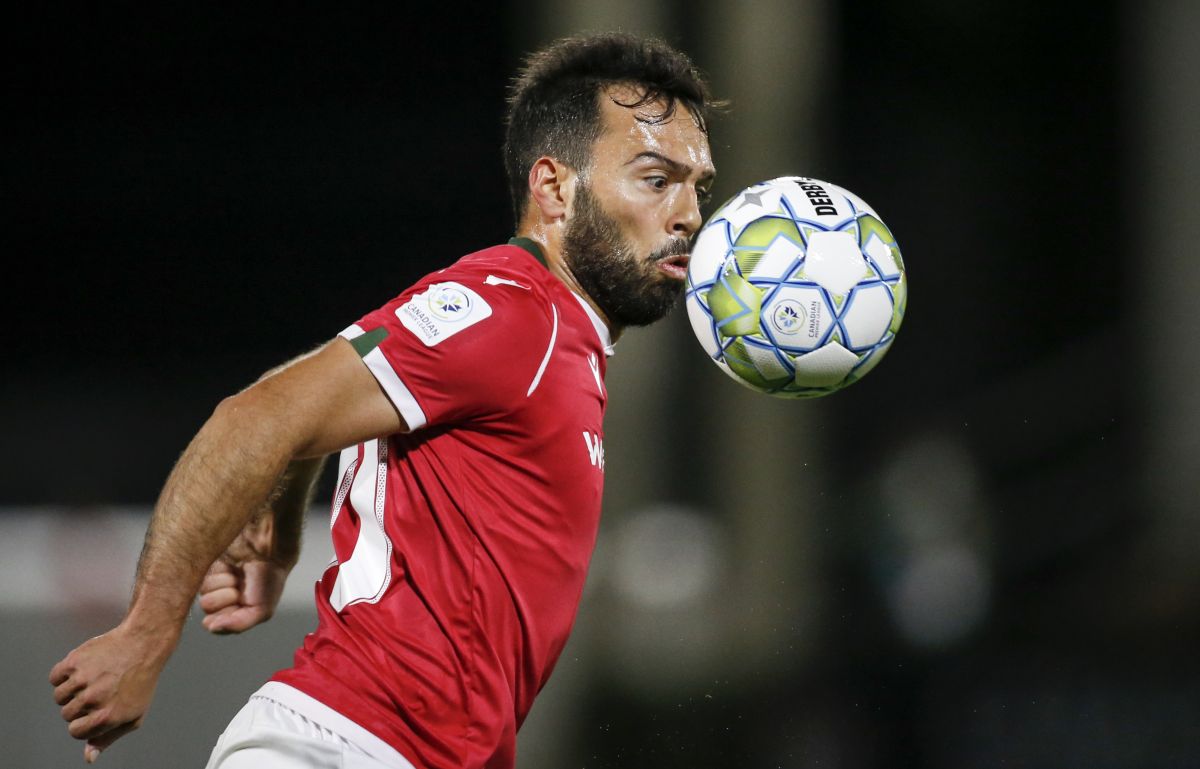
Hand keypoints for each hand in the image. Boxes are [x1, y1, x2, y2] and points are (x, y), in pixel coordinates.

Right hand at [49, 624, 172, 762]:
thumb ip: (108, 738)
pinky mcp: (75, 661)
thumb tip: (88, 758)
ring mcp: (83, 679)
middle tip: (102, 690)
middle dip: (80, 706)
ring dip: (71, 690)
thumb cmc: (140, 683)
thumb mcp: (133, 715)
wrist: (144, 644)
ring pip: (59, 696)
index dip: (84, 723)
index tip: (96, 710)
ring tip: (94, 679)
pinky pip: (55, 677)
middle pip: (66, 714)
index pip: (76, 732)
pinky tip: (84, 669)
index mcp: (107, 716)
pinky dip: (64, 674)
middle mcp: (93, 699)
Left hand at [198, 513, 294, 633]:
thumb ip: (238, 625)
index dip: (225, 616)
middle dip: (225, 598)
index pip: (214, 625)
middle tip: (240, 589)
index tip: (239, 605)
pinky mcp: (208, 570)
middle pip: (207, 609)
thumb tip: (212, 628)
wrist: (268, 551)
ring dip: (223, 585)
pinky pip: (202, 578)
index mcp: (232, 615)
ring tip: (238, 577)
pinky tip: (231, 569)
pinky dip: (219, 574)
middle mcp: (221, 601)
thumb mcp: (261, 610)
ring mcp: (213, 585)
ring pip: (203, 592)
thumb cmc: (268, 581)